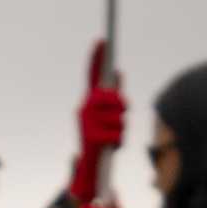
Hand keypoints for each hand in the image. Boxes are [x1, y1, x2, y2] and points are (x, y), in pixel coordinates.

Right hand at [68, 42, 122, 202]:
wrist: (89, 167)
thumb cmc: (101, 139)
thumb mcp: (108, 116)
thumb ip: (113, 96)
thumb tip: (119, 72)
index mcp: (88, 102)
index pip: (92, 76)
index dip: (97, 58)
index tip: (102, 40)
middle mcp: (84, 109)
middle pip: (114, 97)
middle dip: (122, 108)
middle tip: (120, 118)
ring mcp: (87, 123)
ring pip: (119, 118)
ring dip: (122, 130)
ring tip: (112, 138)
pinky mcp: (92, 138)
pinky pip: (117, 134)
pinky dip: (118, 143)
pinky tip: (111, 148)